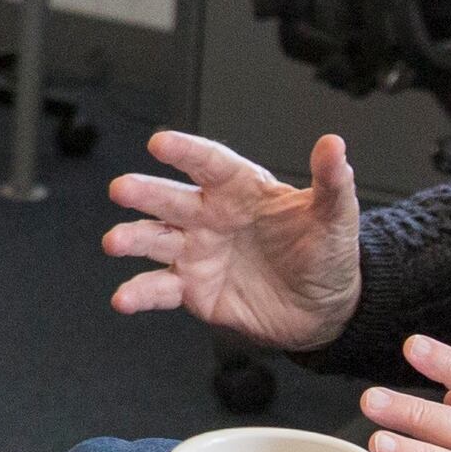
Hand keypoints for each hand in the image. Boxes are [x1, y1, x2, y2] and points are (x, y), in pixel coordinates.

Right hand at [101, 130, 363, 350]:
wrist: (324, 309)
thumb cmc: (326, 254)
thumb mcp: (336, 217)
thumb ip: (331, 181)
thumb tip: (334, 145)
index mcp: (240, 190)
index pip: (209, 164)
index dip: (186, 152)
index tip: (161, 143)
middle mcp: (210, 216)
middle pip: (172, 199)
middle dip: (146, 193)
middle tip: (123, 188)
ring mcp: (197, 252)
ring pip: (155, 240)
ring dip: (132, 238)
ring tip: (114, 241)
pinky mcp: (192, 289)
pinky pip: (159, 288)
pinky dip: (139, 293)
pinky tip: (123, 298)